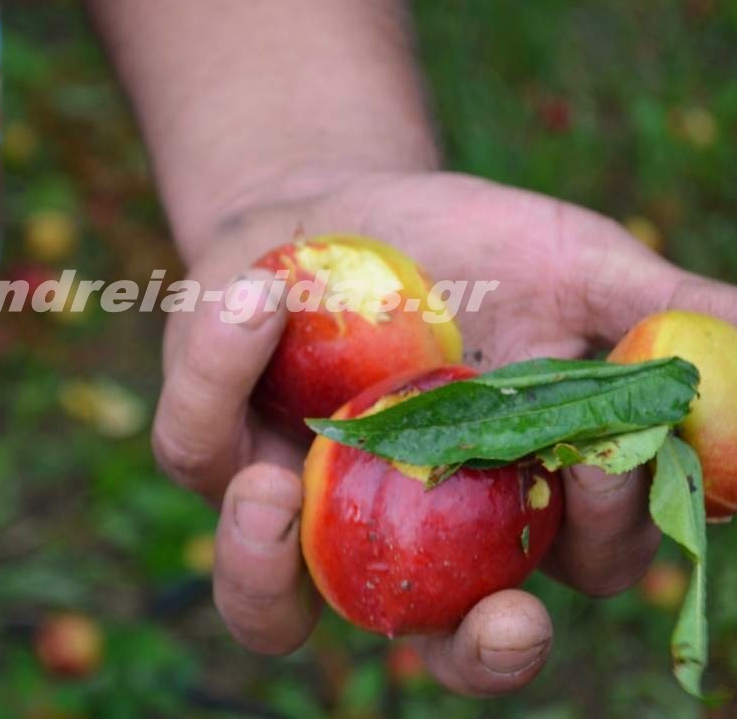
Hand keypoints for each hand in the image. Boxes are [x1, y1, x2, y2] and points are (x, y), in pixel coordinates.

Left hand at [153, 169, 736, 695]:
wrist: (341, 203)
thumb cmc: (473, 249)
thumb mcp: (576, 267)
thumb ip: (660, 313)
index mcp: (507, 506)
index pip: (570, 566)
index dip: (598, 540)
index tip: (601, 469)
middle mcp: (404, 535)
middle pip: (433, 640)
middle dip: (474, 653)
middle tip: (502, 623)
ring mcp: (300, 508)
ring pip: (271, 606)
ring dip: (267, 569)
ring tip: (275, 492)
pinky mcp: (210, 450)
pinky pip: (198, 448)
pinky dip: (218, 372)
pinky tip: (256, 299)